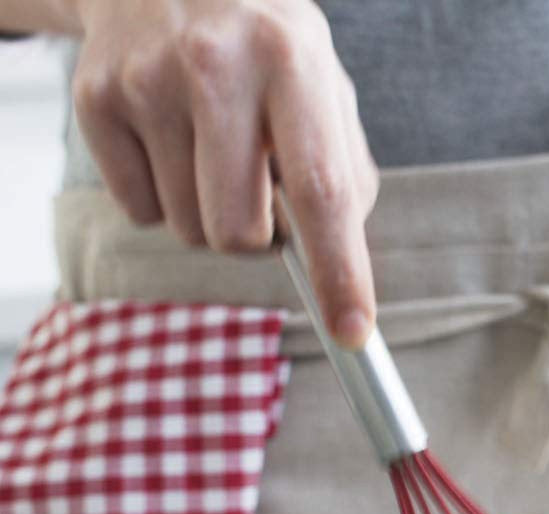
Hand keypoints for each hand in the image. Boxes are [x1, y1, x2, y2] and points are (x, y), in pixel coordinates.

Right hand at [69, 0, 377, 344]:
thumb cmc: (266, 51)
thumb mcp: (322, 87)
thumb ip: (343, 172)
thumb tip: (338, 263)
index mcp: (291, 61)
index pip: (322, 190)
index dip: (339, 270)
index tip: (354, 330)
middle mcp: (216, 65)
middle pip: (239, 232)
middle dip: (256, 237)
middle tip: (258, 188)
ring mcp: (147, 82)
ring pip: (189, 230)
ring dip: (210, 214)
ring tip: (213, 149)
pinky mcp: (96, 101)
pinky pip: (142, 212)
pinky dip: (163, 196)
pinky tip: (171, 139)